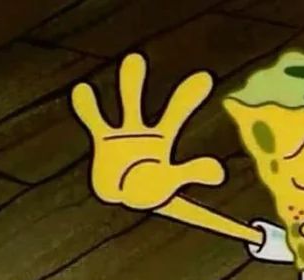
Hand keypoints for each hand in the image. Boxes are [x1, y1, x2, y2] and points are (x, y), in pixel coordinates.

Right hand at [71, 52, 225, 209]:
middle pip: (145, 100)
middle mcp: (143, 127)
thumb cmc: (151, 188)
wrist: (124, 196)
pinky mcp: (103, 139)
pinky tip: (83, 89)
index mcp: (164, 135)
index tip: (205, 77)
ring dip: (129, 83)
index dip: (190, 95)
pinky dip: (89, 106)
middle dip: (148, 82)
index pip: (178, 110)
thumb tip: (220, 173)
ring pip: (125, 101)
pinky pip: (95, 119)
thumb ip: (195, 173)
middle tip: (154, 58)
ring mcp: (123, 131)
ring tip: (135, 60)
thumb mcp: (174, 181)